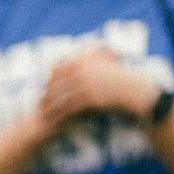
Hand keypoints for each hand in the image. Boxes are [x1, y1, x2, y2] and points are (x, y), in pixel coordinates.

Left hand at [39, 45, 165, 124]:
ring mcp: (84, 83)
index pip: (57, 67)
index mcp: (83, 58)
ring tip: (44, 115)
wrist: (133, 90)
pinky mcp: (88, 97)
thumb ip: (92, 55)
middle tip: (40, 104)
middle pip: (55, 82)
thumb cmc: (120, 77)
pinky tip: (57, 122)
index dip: (50, 78)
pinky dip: (61, 115)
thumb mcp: (107, 59)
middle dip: (46, 93)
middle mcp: (81, 69)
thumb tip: (81, 51)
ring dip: (51, 106)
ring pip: (60, 95)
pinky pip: (69, 107)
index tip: (45, 87)